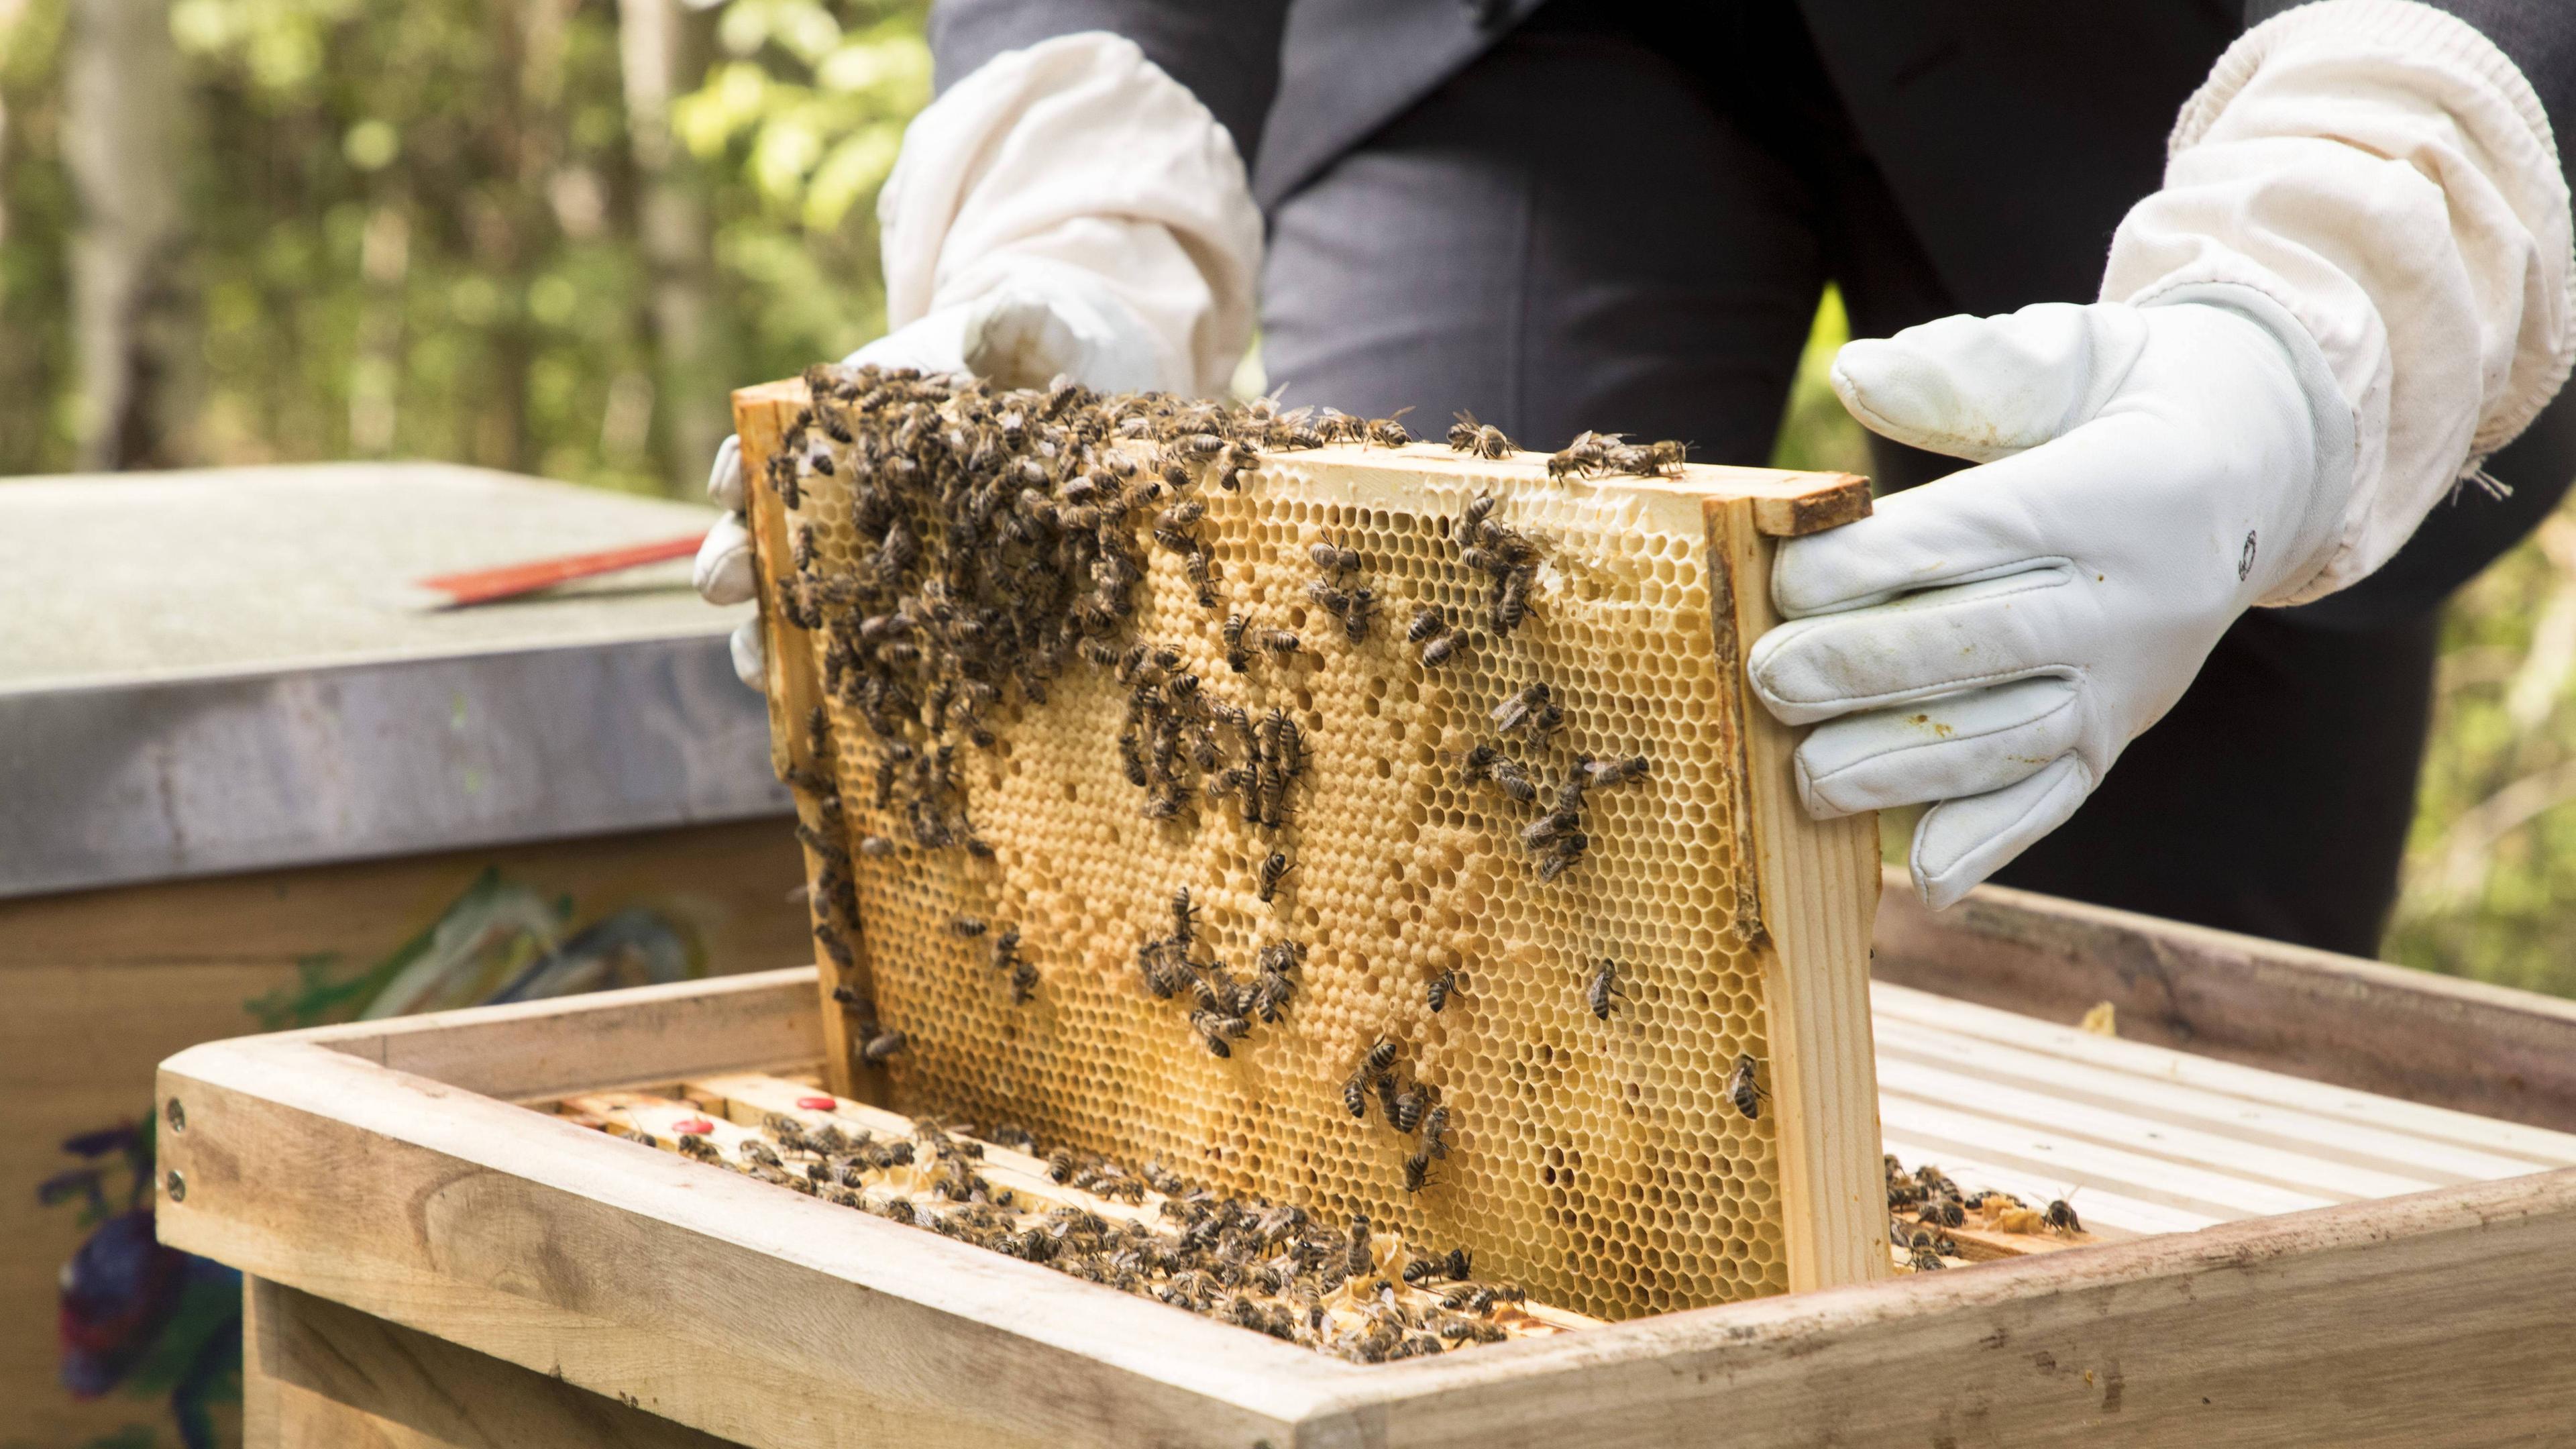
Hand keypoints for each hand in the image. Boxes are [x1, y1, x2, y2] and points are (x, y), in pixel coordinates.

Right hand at [694, 276, 1171, 688]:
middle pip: (788, 529)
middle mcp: (874, 489)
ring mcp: (910, 550)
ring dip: (782, 636)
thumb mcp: (1030, 314)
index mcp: (874, 417)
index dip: (753, 463)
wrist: (1103, 379)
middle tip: (724, 585)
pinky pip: (900, 648)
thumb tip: (982, 333)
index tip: (732, 485)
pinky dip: (862, 684)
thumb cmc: (1051, 336)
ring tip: (760, 666)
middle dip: (744, 557)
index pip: (791, 439)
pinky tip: (835, 717)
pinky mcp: (960, 600)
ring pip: (826, 600)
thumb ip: (1002, 322)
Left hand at [1745, 299, 2351, 907]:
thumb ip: (1961, 371)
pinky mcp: (2121, 733)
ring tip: (1805, 779)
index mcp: (2105, 495)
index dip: (1872, 563)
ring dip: (1903, 769)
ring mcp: (2128, 680)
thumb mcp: (2063, 354)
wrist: (2256, 460)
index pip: (1973, 536)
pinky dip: (1989, 841)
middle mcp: (2128, 599)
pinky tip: (1921, 876)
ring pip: (2010, 737)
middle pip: (1983, 644)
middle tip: (1768, 678)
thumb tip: (1855, 373)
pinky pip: (2056, 797)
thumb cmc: (2121, 398)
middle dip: (1866, 668)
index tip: (1784, 578)